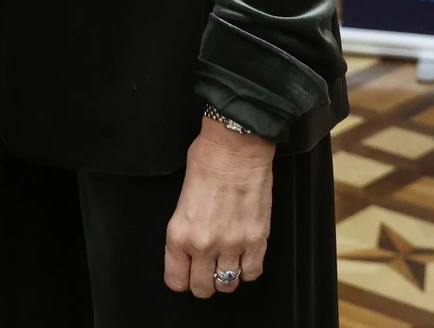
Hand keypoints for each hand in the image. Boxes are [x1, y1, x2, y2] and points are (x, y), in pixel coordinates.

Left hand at [163, 116, 276, 296]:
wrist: (236, 146)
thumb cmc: (206, 161)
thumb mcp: (181, 199)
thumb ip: (185, 228)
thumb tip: (191, 246)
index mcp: (179, 234)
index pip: (176, 280)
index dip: (182, 278)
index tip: (186, 272)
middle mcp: (204, 245)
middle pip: (203, 288)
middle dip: (204, 282)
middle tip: (207, 268)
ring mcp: (232, 245)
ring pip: (228, 284)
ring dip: (227, 276)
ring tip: (227, 262)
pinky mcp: (257, 239)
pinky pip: (252, 272)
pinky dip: (248, 269)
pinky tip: (244, 256)